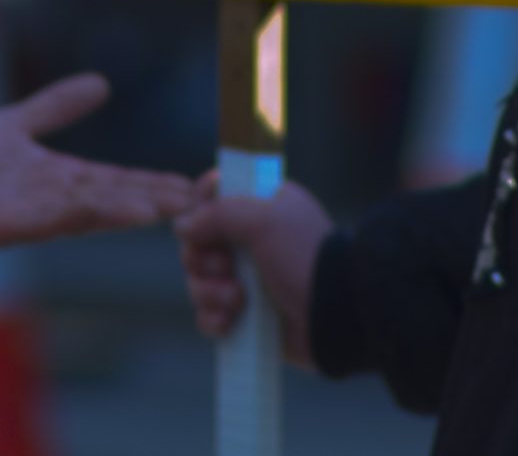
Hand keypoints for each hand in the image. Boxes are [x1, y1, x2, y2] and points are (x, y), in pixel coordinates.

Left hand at [0, 73, 195, 250]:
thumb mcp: (20, 122)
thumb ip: (58, 107)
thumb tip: (101, 83)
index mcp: (61, 178)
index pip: (119, 180)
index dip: (156, 183)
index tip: (197, 185)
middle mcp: (53, 198)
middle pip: (113, 198)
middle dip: (154, 201)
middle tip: (201, 204)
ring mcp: (30, 212)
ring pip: (87, 211)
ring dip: (122, 211)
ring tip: (160, 211)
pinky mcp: (2, 223)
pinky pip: (43, 220)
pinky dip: (72, 216)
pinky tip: (93, 211)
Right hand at [175, 169, 332, 367]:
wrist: (335, 315)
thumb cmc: (305, 258)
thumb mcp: (265, 220)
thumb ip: (220, 213)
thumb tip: (182, 224)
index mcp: (260, 206)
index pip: (212, 196)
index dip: (199, 209)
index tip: (202, 222)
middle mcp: (250, 240)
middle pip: (197, 243)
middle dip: (203, 260)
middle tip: (227, 269)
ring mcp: (246, 279)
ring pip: (198, 280)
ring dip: (210, 292)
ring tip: (238, 301)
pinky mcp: (243, 315)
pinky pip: (207, 314)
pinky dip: (213, 318)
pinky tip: (230, 322)